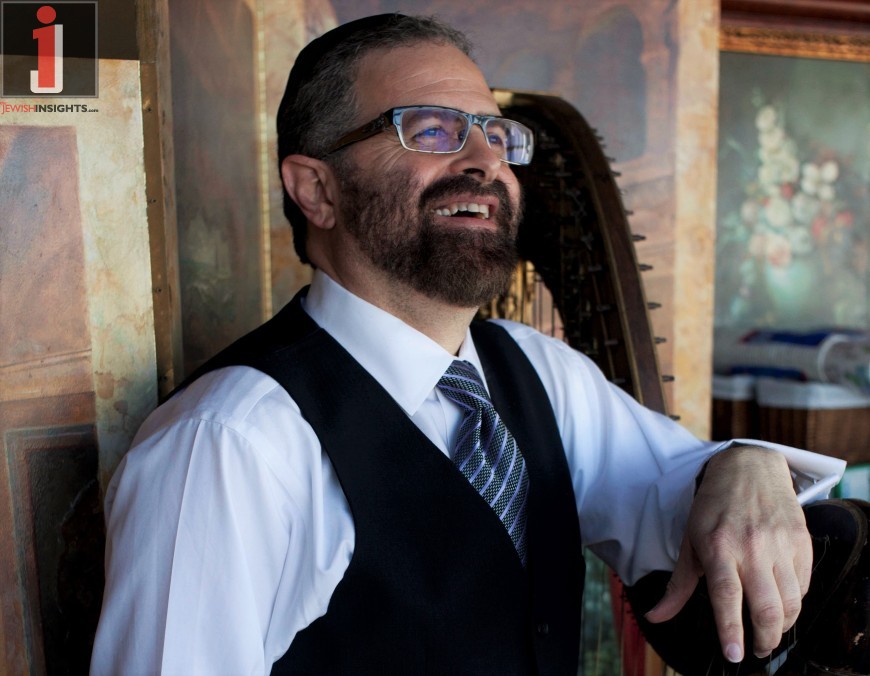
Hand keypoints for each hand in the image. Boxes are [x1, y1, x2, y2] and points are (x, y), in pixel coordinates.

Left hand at [645, 445, 811, 662]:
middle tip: (756, 650)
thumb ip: (678, 585)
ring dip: (782, 627)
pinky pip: (804, 585)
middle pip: (766, 607)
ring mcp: (780, 544)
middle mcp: (752, 547)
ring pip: (791, 602)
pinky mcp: (801, 542)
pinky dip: (795, 603)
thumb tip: (655, 616)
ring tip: (769, 633)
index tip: (733, 654)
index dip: (731, 629)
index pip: (727, 596)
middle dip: (764, 639)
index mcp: (718, 546)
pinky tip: (782, 605)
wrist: (748, 468)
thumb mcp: (690, 541)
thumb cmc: (713, 507)